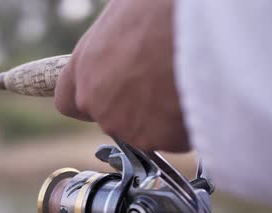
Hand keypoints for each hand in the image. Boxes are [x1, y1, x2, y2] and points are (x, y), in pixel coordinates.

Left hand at [54, 0, 189, 151]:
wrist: (204, 31)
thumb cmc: (164, 11)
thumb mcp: (124, 14)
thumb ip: (113, 43)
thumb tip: (122, 43)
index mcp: (84, 66)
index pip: (67, 101)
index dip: (88, 99)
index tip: (105, 92)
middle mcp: (98, 101)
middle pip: (109, 116)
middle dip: (131, 105)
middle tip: (159, 80)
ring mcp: (127, 125)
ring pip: (142, 130)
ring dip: (158, 116)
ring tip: (182, 83)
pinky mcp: (159, 140)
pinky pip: (172, 137)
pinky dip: (183, 125)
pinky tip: (196, 97)